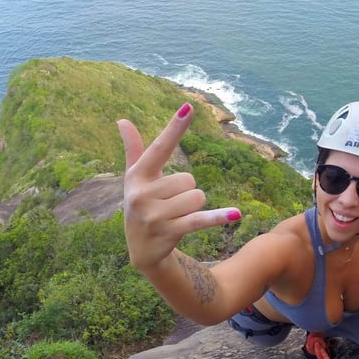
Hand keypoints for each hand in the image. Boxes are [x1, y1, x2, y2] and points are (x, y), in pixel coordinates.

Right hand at [117, 103, 240, 270]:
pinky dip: (218, 217)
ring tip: (176, 216)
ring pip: (197, 197)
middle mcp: (142, 194)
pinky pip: (200, 219)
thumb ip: (133, 149)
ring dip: (193, 207)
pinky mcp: (170, 232)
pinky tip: (236, 214)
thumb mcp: (135, 179)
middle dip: (186, 192)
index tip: (189, 107)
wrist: (141, 250)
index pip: (160, 147)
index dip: (175, 128)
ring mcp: (155, 215)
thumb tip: (122, 120)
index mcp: (137, 176)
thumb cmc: (142, 206)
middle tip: (170, 204)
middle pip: (188, 180)